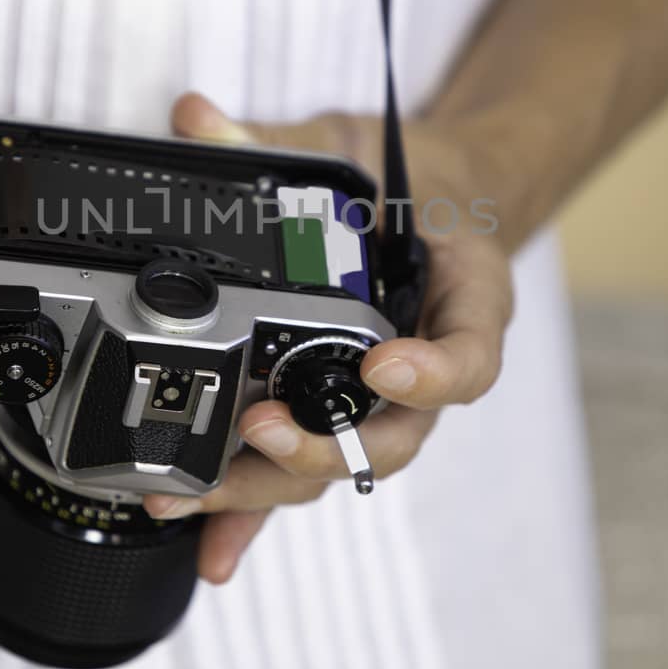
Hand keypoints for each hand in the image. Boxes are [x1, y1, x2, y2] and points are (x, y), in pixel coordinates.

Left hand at [142, 93, 513, 583]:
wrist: (430, 208)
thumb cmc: (409, 183)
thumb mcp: (353, 146)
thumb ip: (279, 140)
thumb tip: (197, 118)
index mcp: (464, 299)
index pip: (470, 351)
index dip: (434, 371)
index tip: (387, 364)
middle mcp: (428, 365)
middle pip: (392, 438)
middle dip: (321, 447)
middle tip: (262, 434)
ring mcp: (381, 403)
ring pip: (340, 468)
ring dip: (271, 490)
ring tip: (199, 497)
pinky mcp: (333, 419)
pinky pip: (301, 475)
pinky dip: (257, 517)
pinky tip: (213, 550)